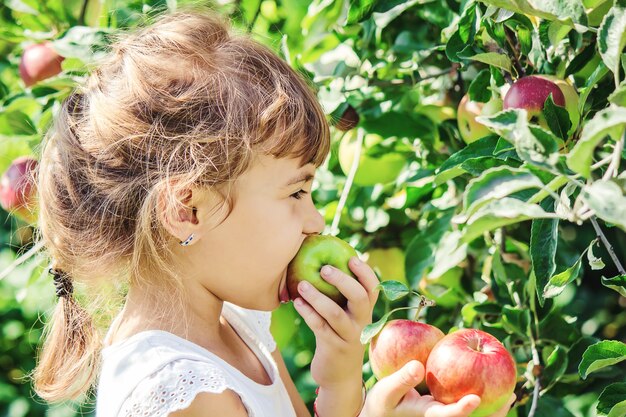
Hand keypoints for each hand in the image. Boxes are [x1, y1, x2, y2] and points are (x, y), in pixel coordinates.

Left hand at [292, 256, 378, 386]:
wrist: (339, 375)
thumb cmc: (338, 335)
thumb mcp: (347, 317)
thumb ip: (342, 295)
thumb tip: (324, 262)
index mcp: (366, 311)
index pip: (373, 288)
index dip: (365, 272)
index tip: (351, 258)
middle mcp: (362, 323)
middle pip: (360, 297)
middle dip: (343, 280)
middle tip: (324, 268)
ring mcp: (349, 337)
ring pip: (335, 314)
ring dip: (317, 297)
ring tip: (302, 284)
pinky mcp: (333, 348)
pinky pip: (319, 327)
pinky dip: (307, 313)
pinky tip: (297, 302)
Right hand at [360, 361, 516, 416]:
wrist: (382, 416)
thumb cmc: (383, 404)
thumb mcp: (386, 392)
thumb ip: (401, 380)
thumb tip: (419, 366)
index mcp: (428, 416)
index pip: (448, 416)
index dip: (462, 409)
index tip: (475, 398)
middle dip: (492, 413)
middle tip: (511, 397)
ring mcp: (445, 416)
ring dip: (493, 409)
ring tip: (511, 394)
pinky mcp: (446, 411)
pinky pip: (466, 406)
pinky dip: (482, 400)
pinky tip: (494, 385)